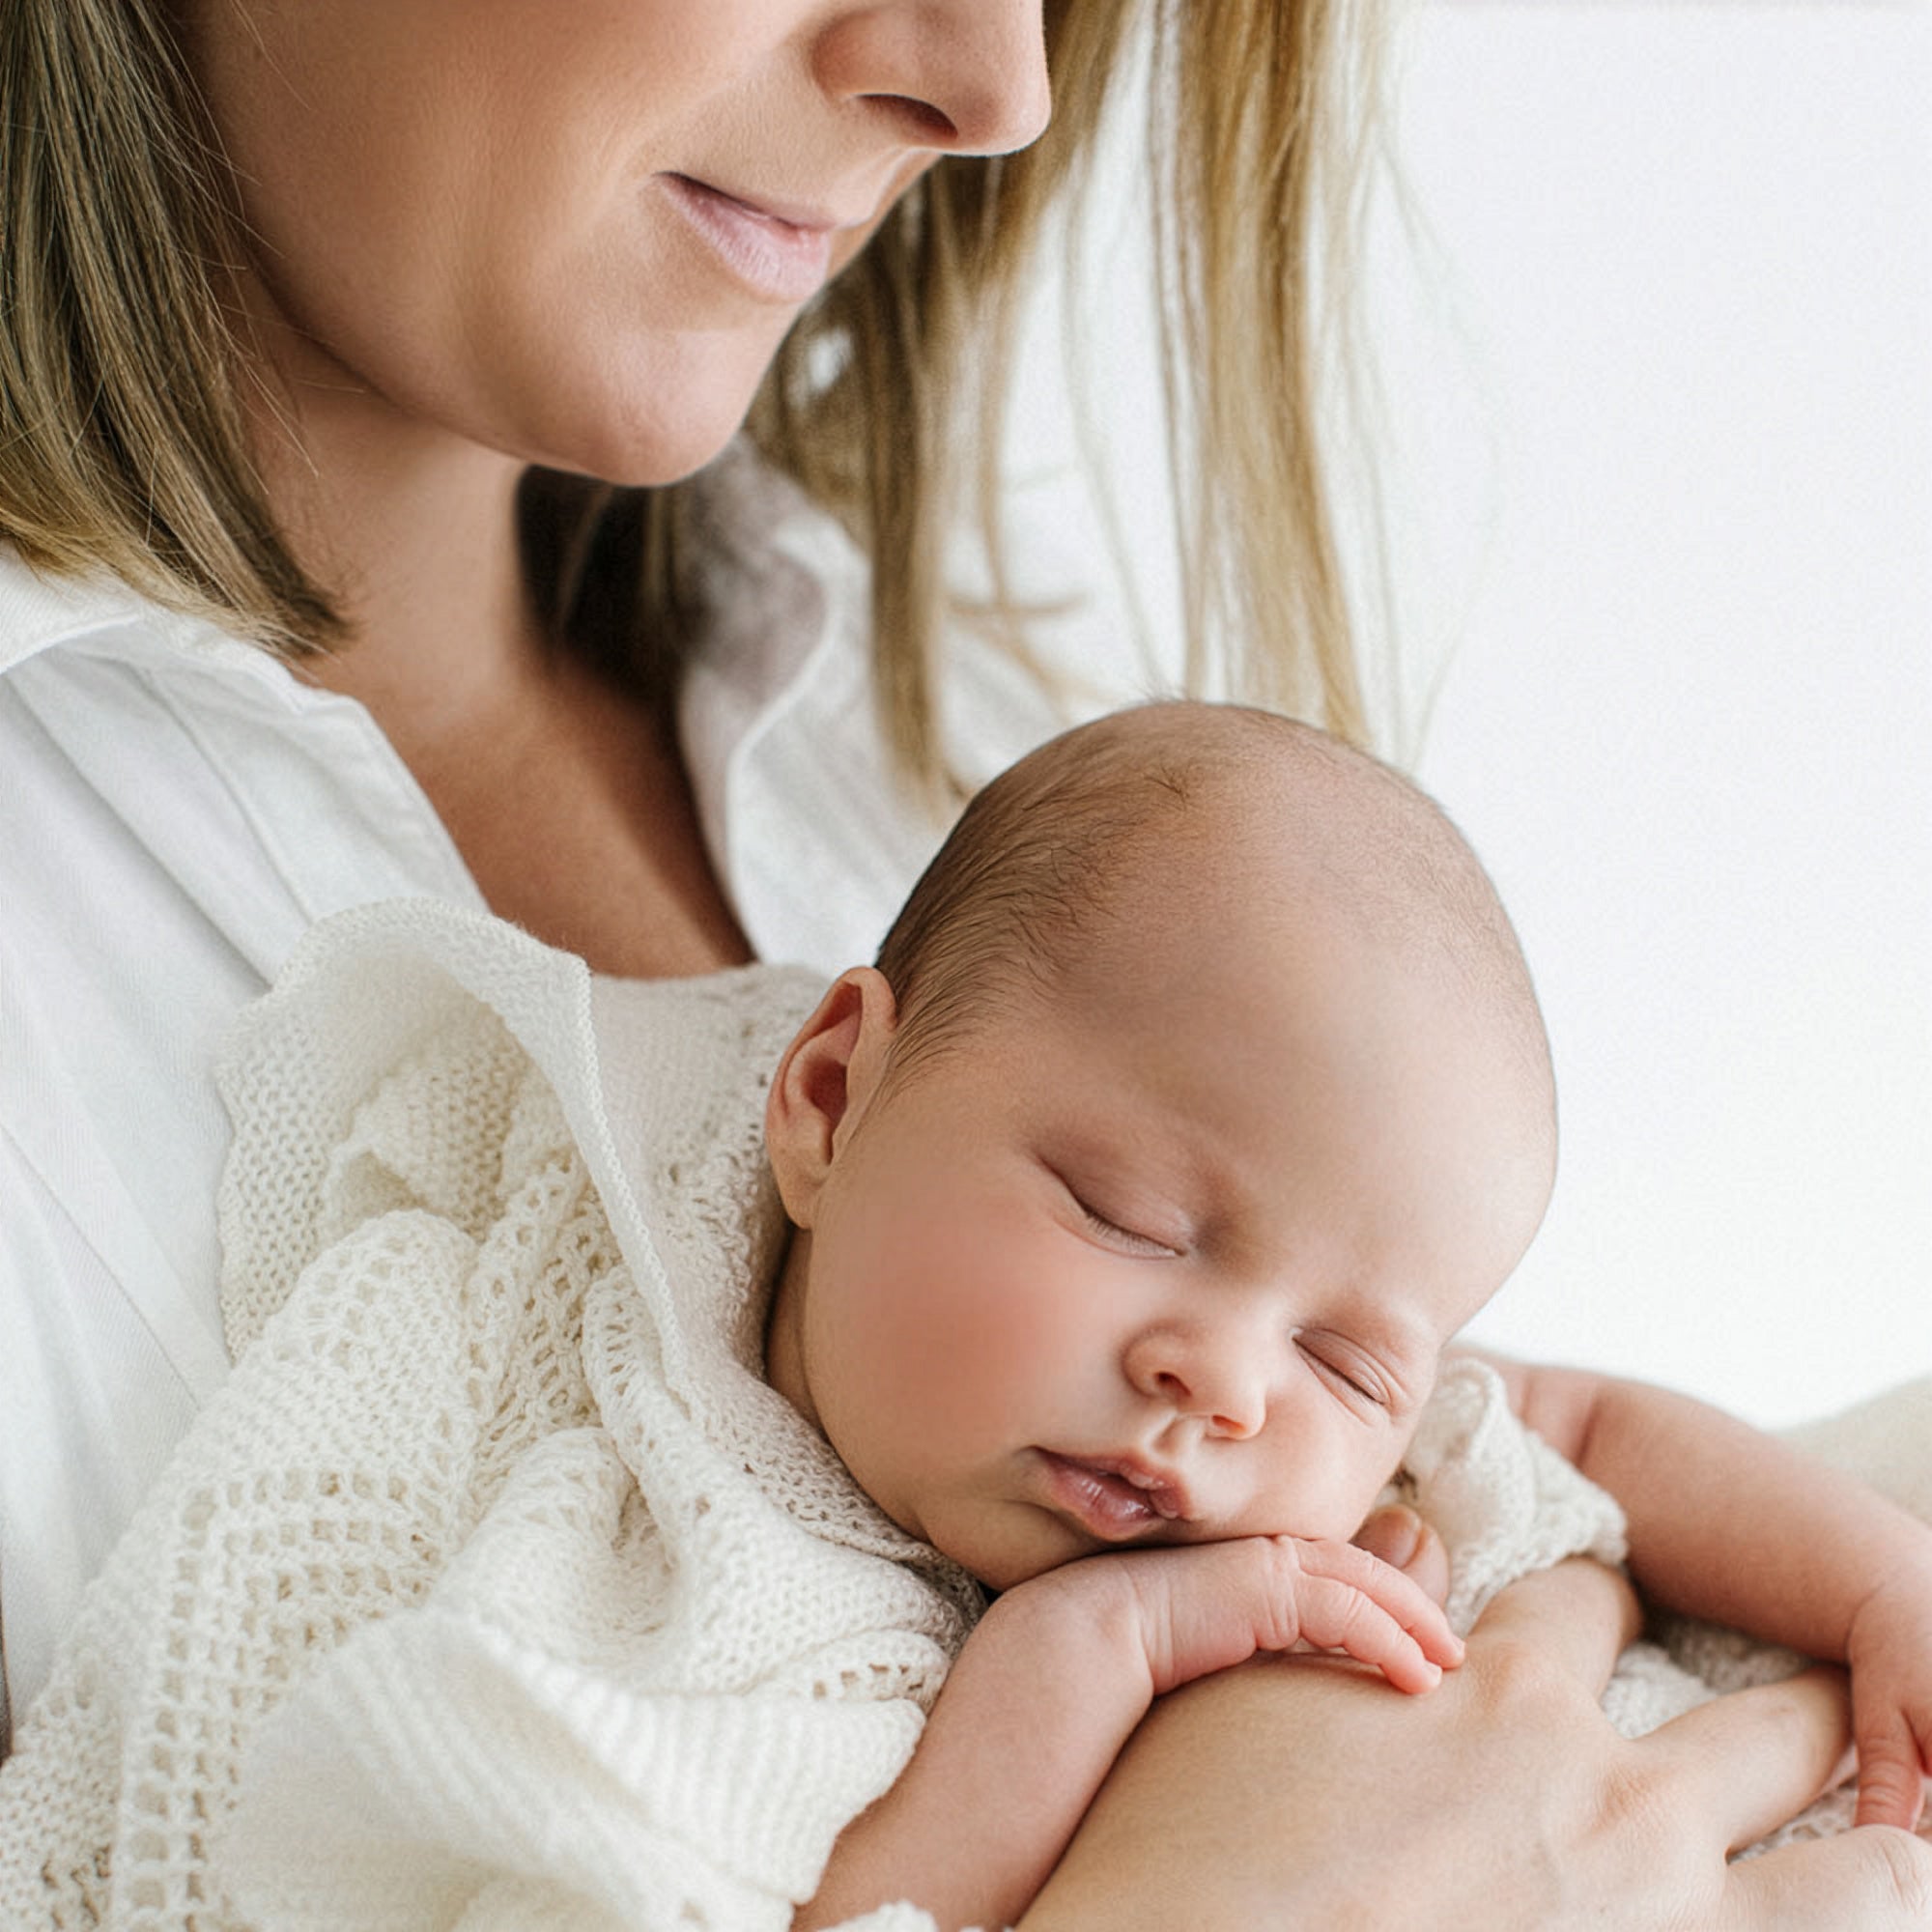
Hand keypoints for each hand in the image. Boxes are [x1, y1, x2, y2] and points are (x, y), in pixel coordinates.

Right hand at [1020, 1560, 1931, 1929]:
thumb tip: (1423, 1533)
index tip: (1606, 1604)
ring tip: (1896, 1835)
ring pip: (1856, 1873)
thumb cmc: (1190, 1865)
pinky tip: (1830, 1921)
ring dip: (1878, 1848)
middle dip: (1794, 1707)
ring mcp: (1661, 1931)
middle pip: (1767, 1725)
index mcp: (1505, 1703)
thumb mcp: (1241, 1694)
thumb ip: (1345, 1600)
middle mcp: (1614, 1809)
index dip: (1604, 1591)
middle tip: (1811, 1704)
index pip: (1592, 1604)